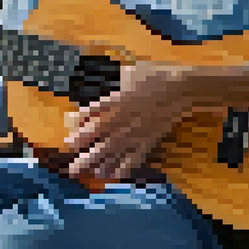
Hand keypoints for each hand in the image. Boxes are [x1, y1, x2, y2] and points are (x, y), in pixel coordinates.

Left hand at [63, 60, 197, 181]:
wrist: (179, 89)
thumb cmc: (152, 76)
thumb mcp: (125, 73)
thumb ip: (110, 83)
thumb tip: (99, 87)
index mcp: (111, 103)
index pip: (86, 117)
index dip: (75, 128)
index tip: (68, 139)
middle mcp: (118, 121)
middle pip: (93, 140)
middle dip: (79, 154)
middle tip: (69, 167)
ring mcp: (132, 134)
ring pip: (108, 153)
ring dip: (93, 165)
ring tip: (83, 172)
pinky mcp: (147, 142)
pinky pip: (131, 160)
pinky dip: (119, 169)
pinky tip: (110, 176)